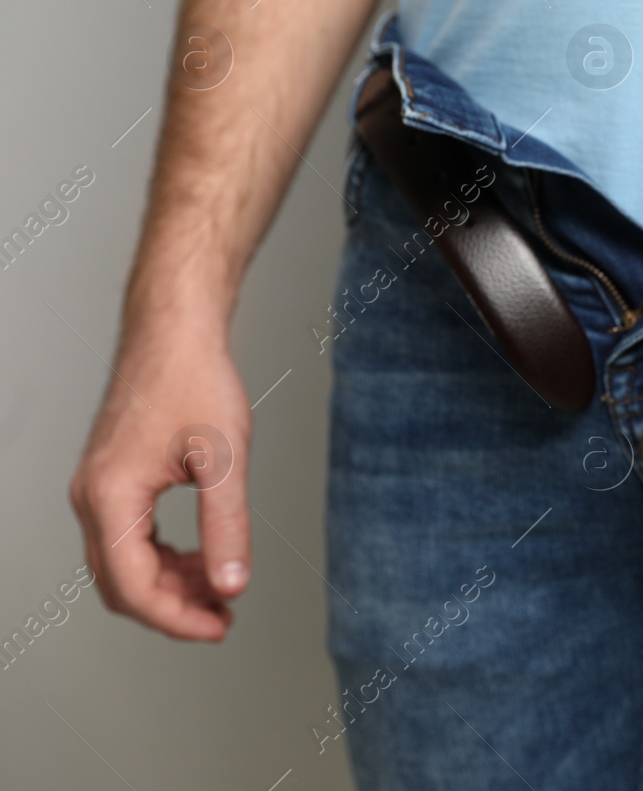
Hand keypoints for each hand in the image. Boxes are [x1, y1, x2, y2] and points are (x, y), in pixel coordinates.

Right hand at [70, 323, 251, 638]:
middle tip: (223, 616)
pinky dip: (161, 557)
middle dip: (172, 608)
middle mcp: (92, 497)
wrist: (175, 334)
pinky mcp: (111, 478)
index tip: (219, 628)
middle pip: (120, 583)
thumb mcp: (223, 460)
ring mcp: (97, 488)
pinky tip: (200, 555)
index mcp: (110, 496)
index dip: (176, 619)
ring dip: (168, 584)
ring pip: (122, 563)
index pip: (132, 587)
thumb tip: (230, 584)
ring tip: (219, 588)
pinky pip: (127, 537)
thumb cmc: (194, 381)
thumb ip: (226, 527)